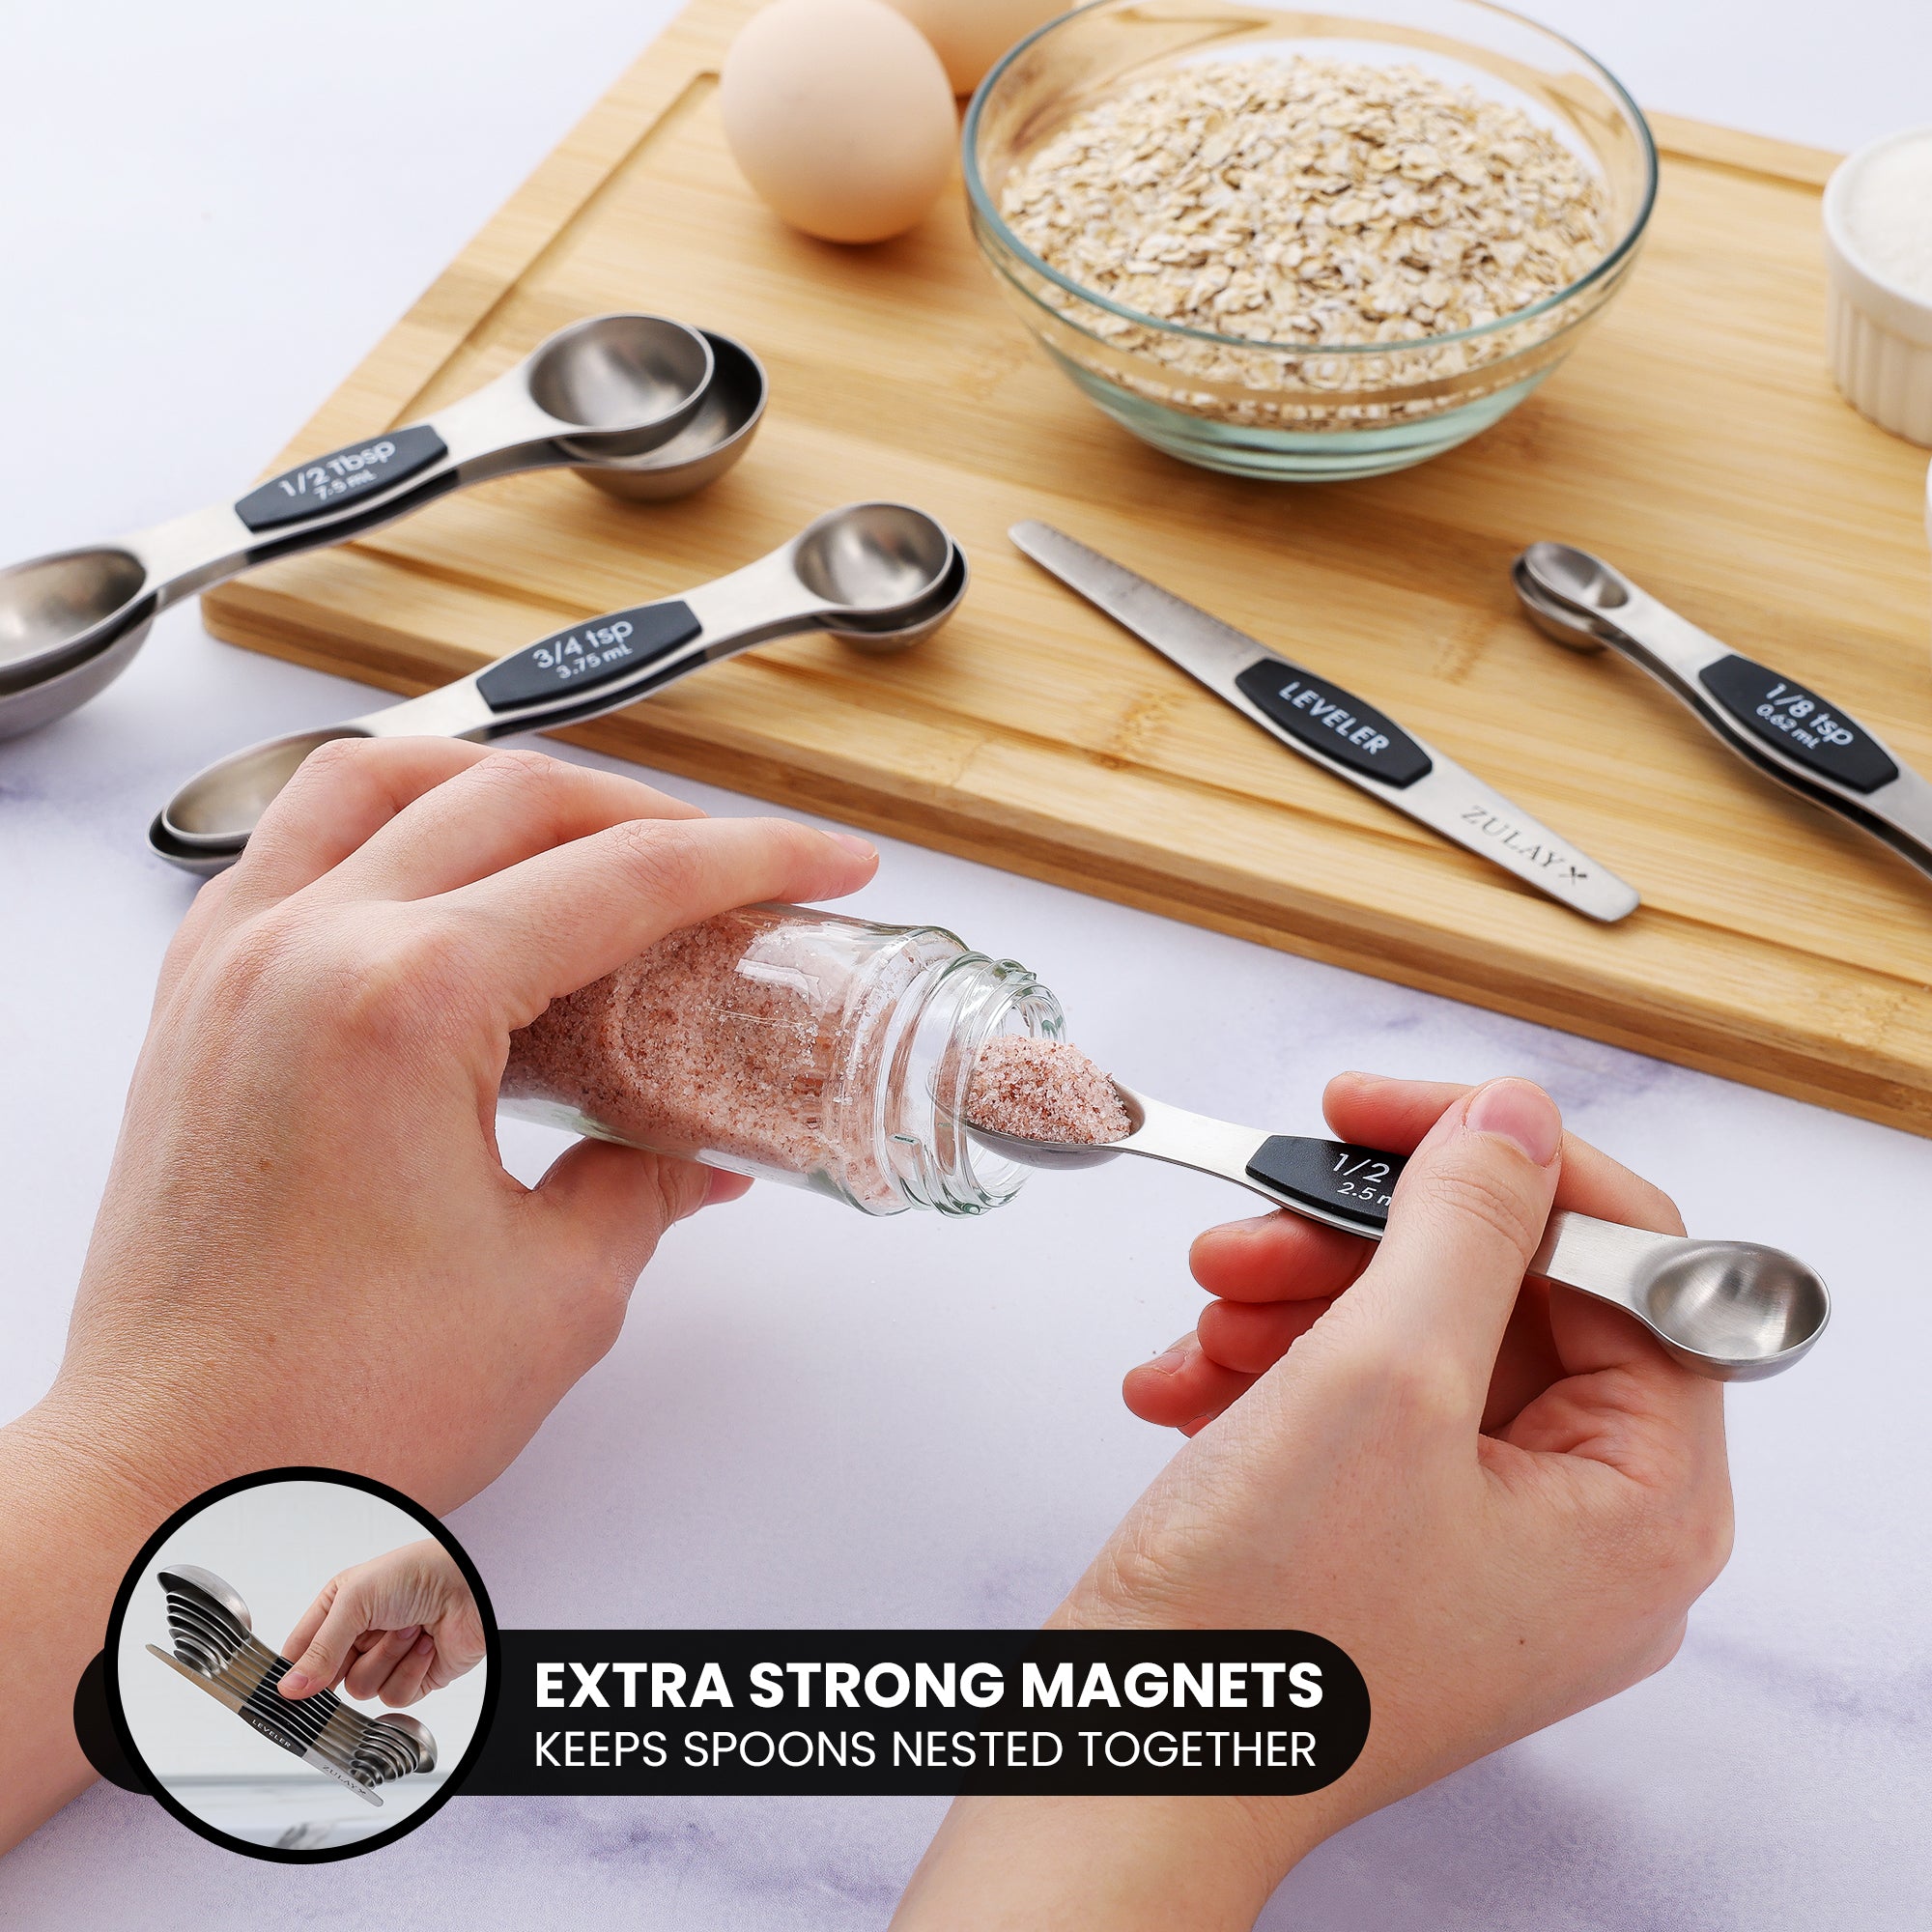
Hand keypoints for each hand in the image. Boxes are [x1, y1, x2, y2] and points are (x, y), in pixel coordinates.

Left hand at [0, 739, 874, 1847]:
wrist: (171, 1480)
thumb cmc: (326, 1409)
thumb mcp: (555, 1294)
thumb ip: (641, 1187)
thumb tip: (693, 1155)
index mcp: (402, 1002)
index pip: (623, 878)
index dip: (754, 859)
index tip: (827, 865)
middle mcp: (302, 948)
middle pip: (514, 798)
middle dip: (652, 816)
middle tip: (734, 869)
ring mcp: (230, 962)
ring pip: (380, 778)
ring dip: (507, 788)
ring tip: (592, 837)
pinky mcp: (192, 999)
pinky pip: (293, 842)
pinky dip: (391, 826)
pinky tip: (450, 881)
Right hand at [278, 1537, 483, 1705]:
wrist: (473, 1584)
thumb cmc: (417, 1572)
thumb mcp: (357, 1600)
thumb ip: (321, 1648)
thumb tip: (290, 1687)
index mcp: (339, 1607)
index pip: (301, 1651)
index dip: (293, 1673)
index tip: (284, 1691)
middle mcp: (360, 1633)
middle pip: (329, 1678)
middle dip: (350, 1661)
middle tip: (366, 1640)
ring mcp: (386, 1656)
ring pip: (362, 1689)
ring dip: (387, 1659)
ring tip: (409, 1628)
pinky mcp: (413, 1677)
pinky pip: (394, 1696)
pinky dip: (410, 1671)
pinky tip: (425, 1645)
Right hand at [896, 1074, 1731, 1929]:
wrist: (1128, 1769)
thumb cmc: (1273, 1626)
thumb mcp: (1381, 1378)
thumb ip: (1466, 1221)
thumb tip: (1517, 1116)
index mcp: (1644, 1506)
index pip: (1630, 1272)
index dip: (1506, 1170)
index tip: (1381, 1113)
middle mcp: (1586, 1530)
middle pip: (1506, 1300)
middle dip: (1361, 1248)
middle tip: (1260, 1222)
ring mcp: (1487, 1543)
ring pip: (1415, 1343)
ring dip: (1297, 1303)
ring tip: (1202, 1310)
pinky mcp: (1395, 1546)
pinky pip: (1358, 1408)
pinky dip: (1269, 1372)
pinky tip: (1183, 1379)